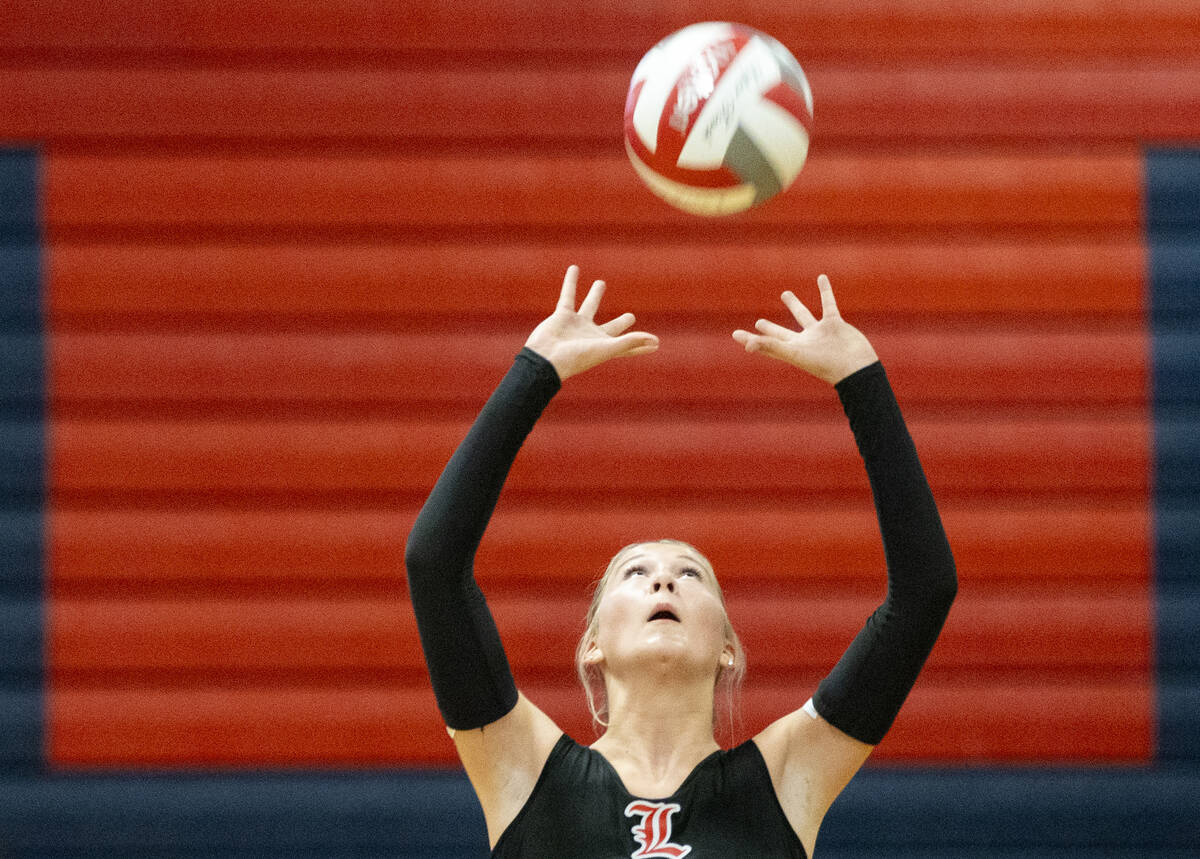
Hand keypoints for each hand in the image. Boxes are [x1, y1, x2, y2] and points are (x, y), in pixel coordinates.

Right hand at [524, 266, 658, 379]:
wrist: (545, 359)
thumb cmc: (576, 358)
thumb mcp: (606, 349)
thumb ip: (629, 342)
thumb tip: (655, 341)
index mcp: (604, 346)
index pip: (628, 345)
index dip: (641, 344)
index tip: (656, 344)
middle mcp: (591, 336)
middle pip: (611, 328)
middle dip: (620, 323)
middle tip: (631, 317)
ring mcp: (576, 325)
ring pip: (589, 306)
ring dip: (595, 295)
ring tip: (601, 283)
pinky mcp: (562, 315)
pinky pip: (568, 295)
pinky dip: (570, 282)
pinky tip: (574, 268)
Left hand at [732, 275, 877, 383]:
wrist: (856, 367)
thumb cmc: (825, 364)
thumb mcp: (796, 354)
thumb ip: (772, 347)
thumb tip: (748, 345)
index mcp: (791, 350)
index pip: (765, 344)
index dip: (750, 339)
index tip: (735, 335)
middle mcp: (803, 342)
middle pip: (781, 333)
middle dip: (770, 328)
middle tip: (758, 321)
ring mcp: (819, 333)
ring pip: (803, 315)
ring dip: (794, 305)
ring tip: (784, 293)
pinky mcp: (834, 323)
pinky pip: (828, 303)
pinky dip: (825, 291)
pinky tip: (821, 277)